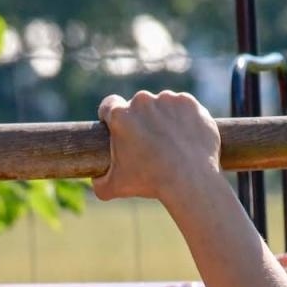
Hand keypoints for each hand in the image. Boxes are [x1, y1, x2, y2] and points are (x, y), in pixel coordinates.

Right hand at [92, 91, 219, 204]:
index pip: (109, 105)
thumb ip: (100, 182)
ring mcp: (168, 99)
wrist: (190, 179)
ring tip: (170, 143)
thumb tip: (96, 180)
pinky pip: (183, 108)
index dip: (111, 115)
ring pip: (162, 105)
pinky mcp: (189, 103)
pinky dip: (184, 119)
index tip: (117, 125)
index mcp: (121, 116)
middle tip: (148, 143)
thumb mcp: (116, 187)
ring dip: (163, 118)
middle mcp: (142, 101)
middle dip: (140, 120)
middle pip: (137, 106)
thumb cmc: (150, 182)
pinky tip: (186, 137)